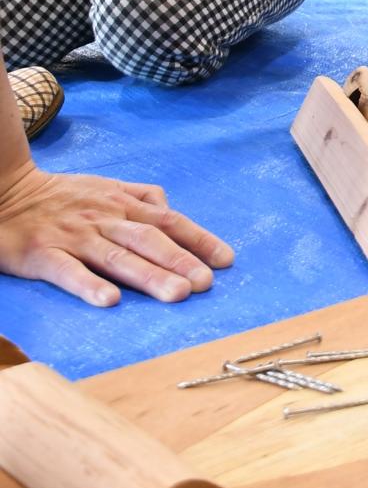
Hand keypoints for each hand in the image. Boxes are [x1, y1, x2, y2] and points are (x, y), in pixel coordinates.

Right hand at [0, 159, 233, 307]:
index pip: (168, 220)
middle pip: (148, 239)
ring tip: (177, 295)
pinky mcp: (43, 253)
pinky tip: (108, 301)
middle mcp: (103, 218)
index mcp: (121, 202)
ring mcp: (74, 236)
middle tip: (206, 284)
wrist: (5, 190)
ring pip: (116, 256)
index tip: (226, 260)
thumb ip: (139, 195)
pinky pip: (68, 271)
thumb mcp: (104, 186)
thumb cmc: (61, 195)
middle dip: (180, 261)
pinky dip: (88, 285)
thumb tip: (170, 206)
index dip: (198, 239)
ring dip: (148, 276)